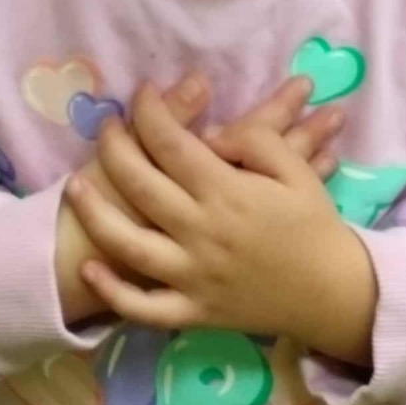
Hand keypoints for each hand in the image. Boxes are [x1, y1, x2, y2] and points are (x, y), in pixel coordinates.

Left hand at [68, 84, 377, 364]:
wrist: (332, 294)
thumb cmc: (313, 226)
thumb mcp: (296, 171)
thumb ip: (255, 141)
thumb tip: (209, 133)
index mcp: (228, 193)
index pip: (172, 142)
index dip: (149, 111)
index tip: (140, 93)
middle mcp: (202, 232)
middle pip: (140, 184)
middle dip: (114, 148)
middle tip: (104, 127)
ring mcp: (193, 276)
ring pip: (129, 244)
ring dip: (95, 213)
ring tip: (74, 186)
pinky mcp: (192, 311)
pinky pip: (144, 308)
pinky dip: (113, 292)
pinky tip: (91, 268)